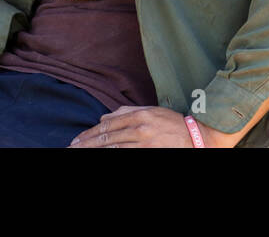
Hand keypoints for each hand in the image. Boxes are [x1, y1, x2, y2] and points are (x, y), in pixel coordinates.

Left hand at [69, 106, 211, 147]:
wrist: (197, 137)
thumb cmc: (173, 123)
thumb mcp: (150, 111)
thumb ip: (127, 111)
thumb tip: (104, 117)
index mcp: (138, 115)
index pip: (107, 126)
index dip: (89, 134)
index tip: (76, 141)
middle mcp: (139, 128)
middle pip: (107, 139)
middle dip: (86, 145)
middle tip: (71, 149)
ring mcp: (145, 143)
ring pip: (114, 149)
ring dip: (95, 152)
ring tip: (80, 153)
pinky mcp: (150, 153)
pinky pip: (126, 155)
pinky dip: (113, 156)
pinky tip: (102, 157)